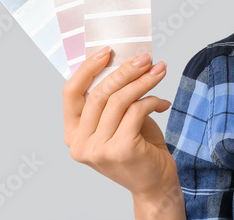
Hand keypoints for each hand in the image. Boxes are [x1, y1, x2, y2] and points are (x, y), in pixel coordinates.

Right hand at [62, 47, 178, 199]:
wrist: (155, 183)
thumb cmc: (138, 147)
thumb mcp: (119, 120)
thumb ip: (114, 97)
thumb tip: (126, 60)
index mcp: (73, 134)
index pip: (70, 93)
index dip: (87, 68)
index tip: (107, 51)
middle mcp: (80, 144)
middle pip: (99, 93)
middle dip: (125, 70)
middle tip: (146, 59)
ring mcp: (98, 149)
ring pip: (119, 100)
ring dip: (143, 81)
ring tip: (160, 71)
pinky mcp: (120, 150)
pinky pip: (136, 110)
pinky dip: (152, 100)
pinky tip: (163, 102)